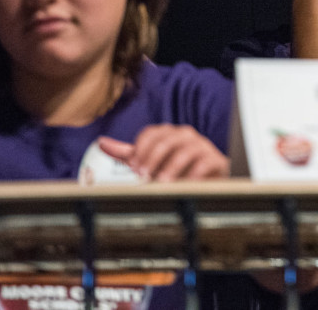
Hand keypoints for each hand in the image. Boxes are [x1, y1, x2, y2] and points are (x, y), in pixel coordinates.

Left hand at [98, 124, 229, 181]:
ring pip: (185, 150)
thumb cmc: (175, 169)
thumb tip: (101, 142)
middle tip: (144, 176)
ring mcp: (202, 146)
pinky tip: (186, 183)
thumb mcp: (149, 161)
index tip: (134, 167)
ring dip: (171, 167)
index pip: (152, 134)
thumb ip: (127, 152)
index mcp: (169, 133)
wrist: (207, 180)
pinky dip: (195, 172)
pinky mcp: (215, 159)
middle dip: (152, 159)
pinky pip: (206, 162)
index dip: (140, 150)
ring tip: (163, 182)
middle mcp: (185, 136)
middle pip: (167, 140)